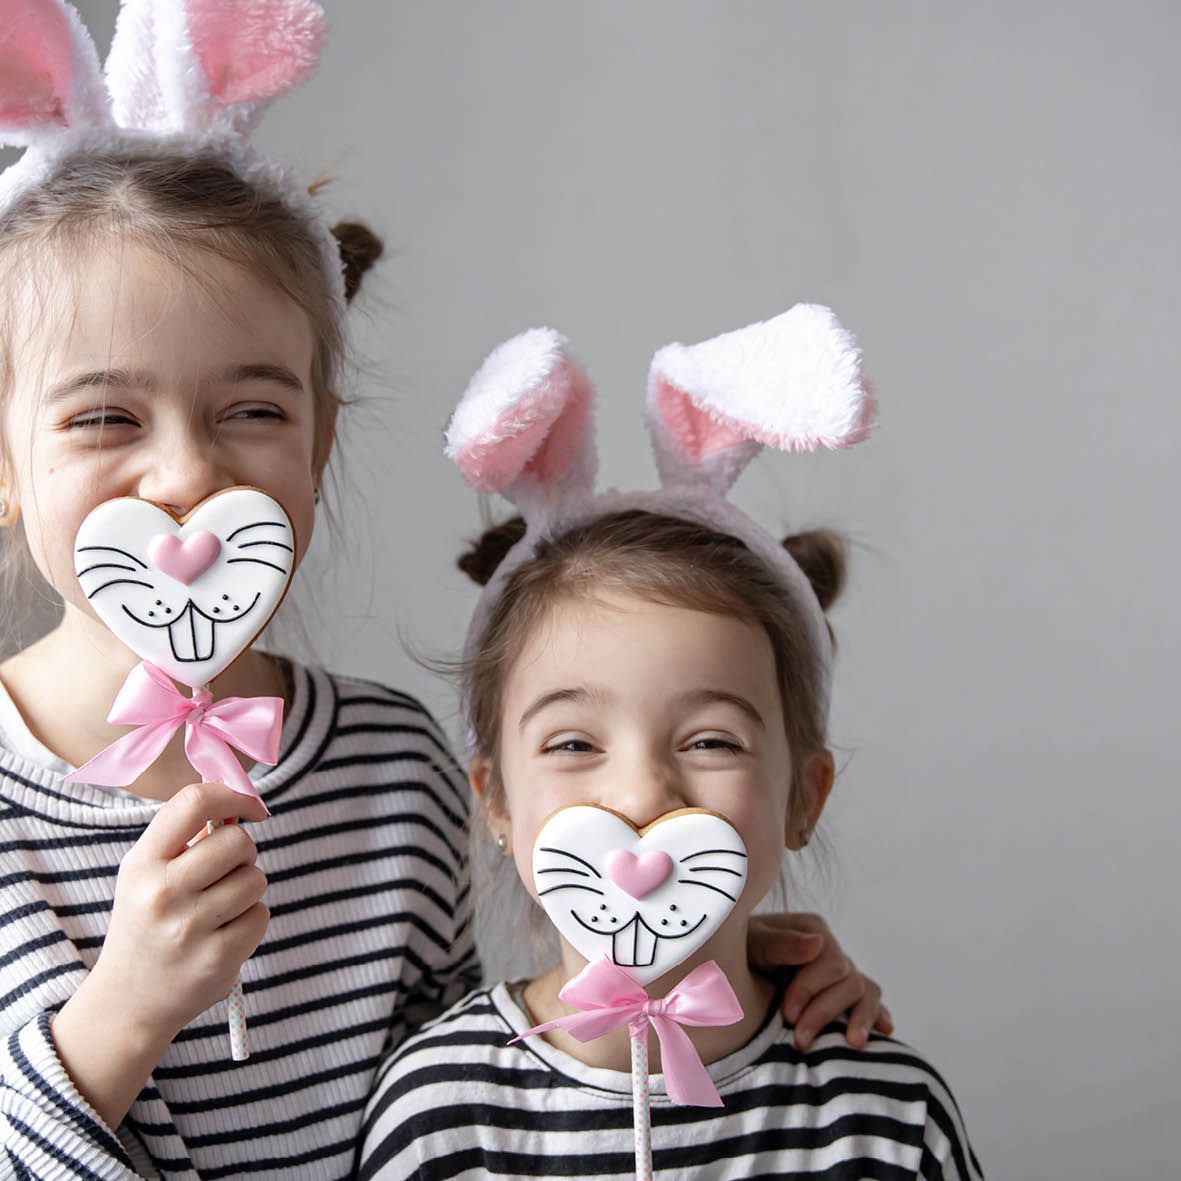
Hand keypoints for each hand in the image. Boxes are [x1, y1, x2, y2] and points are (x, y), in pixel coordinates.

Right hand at [88, 781, 268, 1039]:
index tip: (249, 808)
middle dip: (243, 852)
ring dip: (247, 888)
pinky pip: (260, 915)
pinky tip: (224, 933)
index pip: (194, 802)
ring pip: (255, 879)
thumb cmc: (147, 921)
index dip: (232, 795)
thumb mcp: (147, 872)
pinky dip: (250, 920)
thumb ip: (187, 831)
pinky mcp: (216, 958)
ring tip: (219, 907)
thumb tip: (232, 787)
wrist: (128, 1001)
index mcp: (142, 863)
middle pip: (237, 841)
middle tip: (226, 870)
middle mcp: (162, 893)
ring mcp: (189, 928)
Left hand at [748, 912, 892, 1050]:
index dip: (810, 990)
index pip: (828, 961)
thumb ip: (781, 943)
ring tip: (853, 1044)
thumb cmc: (738, 951)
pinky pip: (871, 1002)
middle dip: (824, 1012)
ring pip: (865, 991)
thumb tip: (817, 944)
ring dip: (860, 1018)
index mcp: (812, 930)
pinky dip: (877, 1015)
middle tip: (799, 1040)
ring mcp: (840, 973)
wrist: (728, 968)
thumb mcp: (752, 943)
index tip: (787, 1014)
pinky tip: (884, 1031)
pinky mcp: (843, 995)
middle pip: (847, 980)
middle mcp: (831, 950)